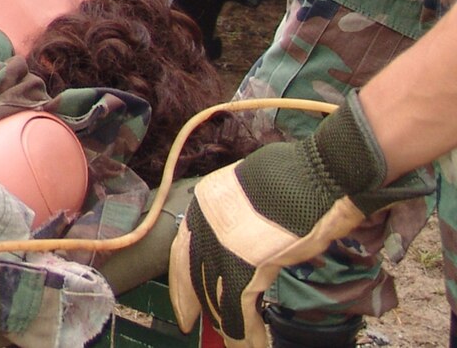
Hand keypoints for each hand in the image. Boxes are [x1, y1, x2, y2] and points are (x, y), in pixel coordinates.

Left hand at [168, 93, 387, 347]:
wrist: (323, 173)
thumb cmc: (300, 177)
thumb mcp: (254, 189)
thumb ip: (241, 215)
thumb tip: (246, 235)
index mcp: (206, 201)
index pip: (183, 248)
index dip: (182, 279)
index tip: (182, 302)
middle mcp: (206, 221)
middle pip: (194, 273)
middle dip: (195, 303)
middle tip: (190, 323)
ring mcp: (224, 242)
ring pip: (216, 294)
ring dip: (225, 322)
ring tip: (234, 341)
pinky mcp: (249, 263)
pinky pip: (240, 306)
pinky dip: (245, 330)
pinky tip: (251, 343)